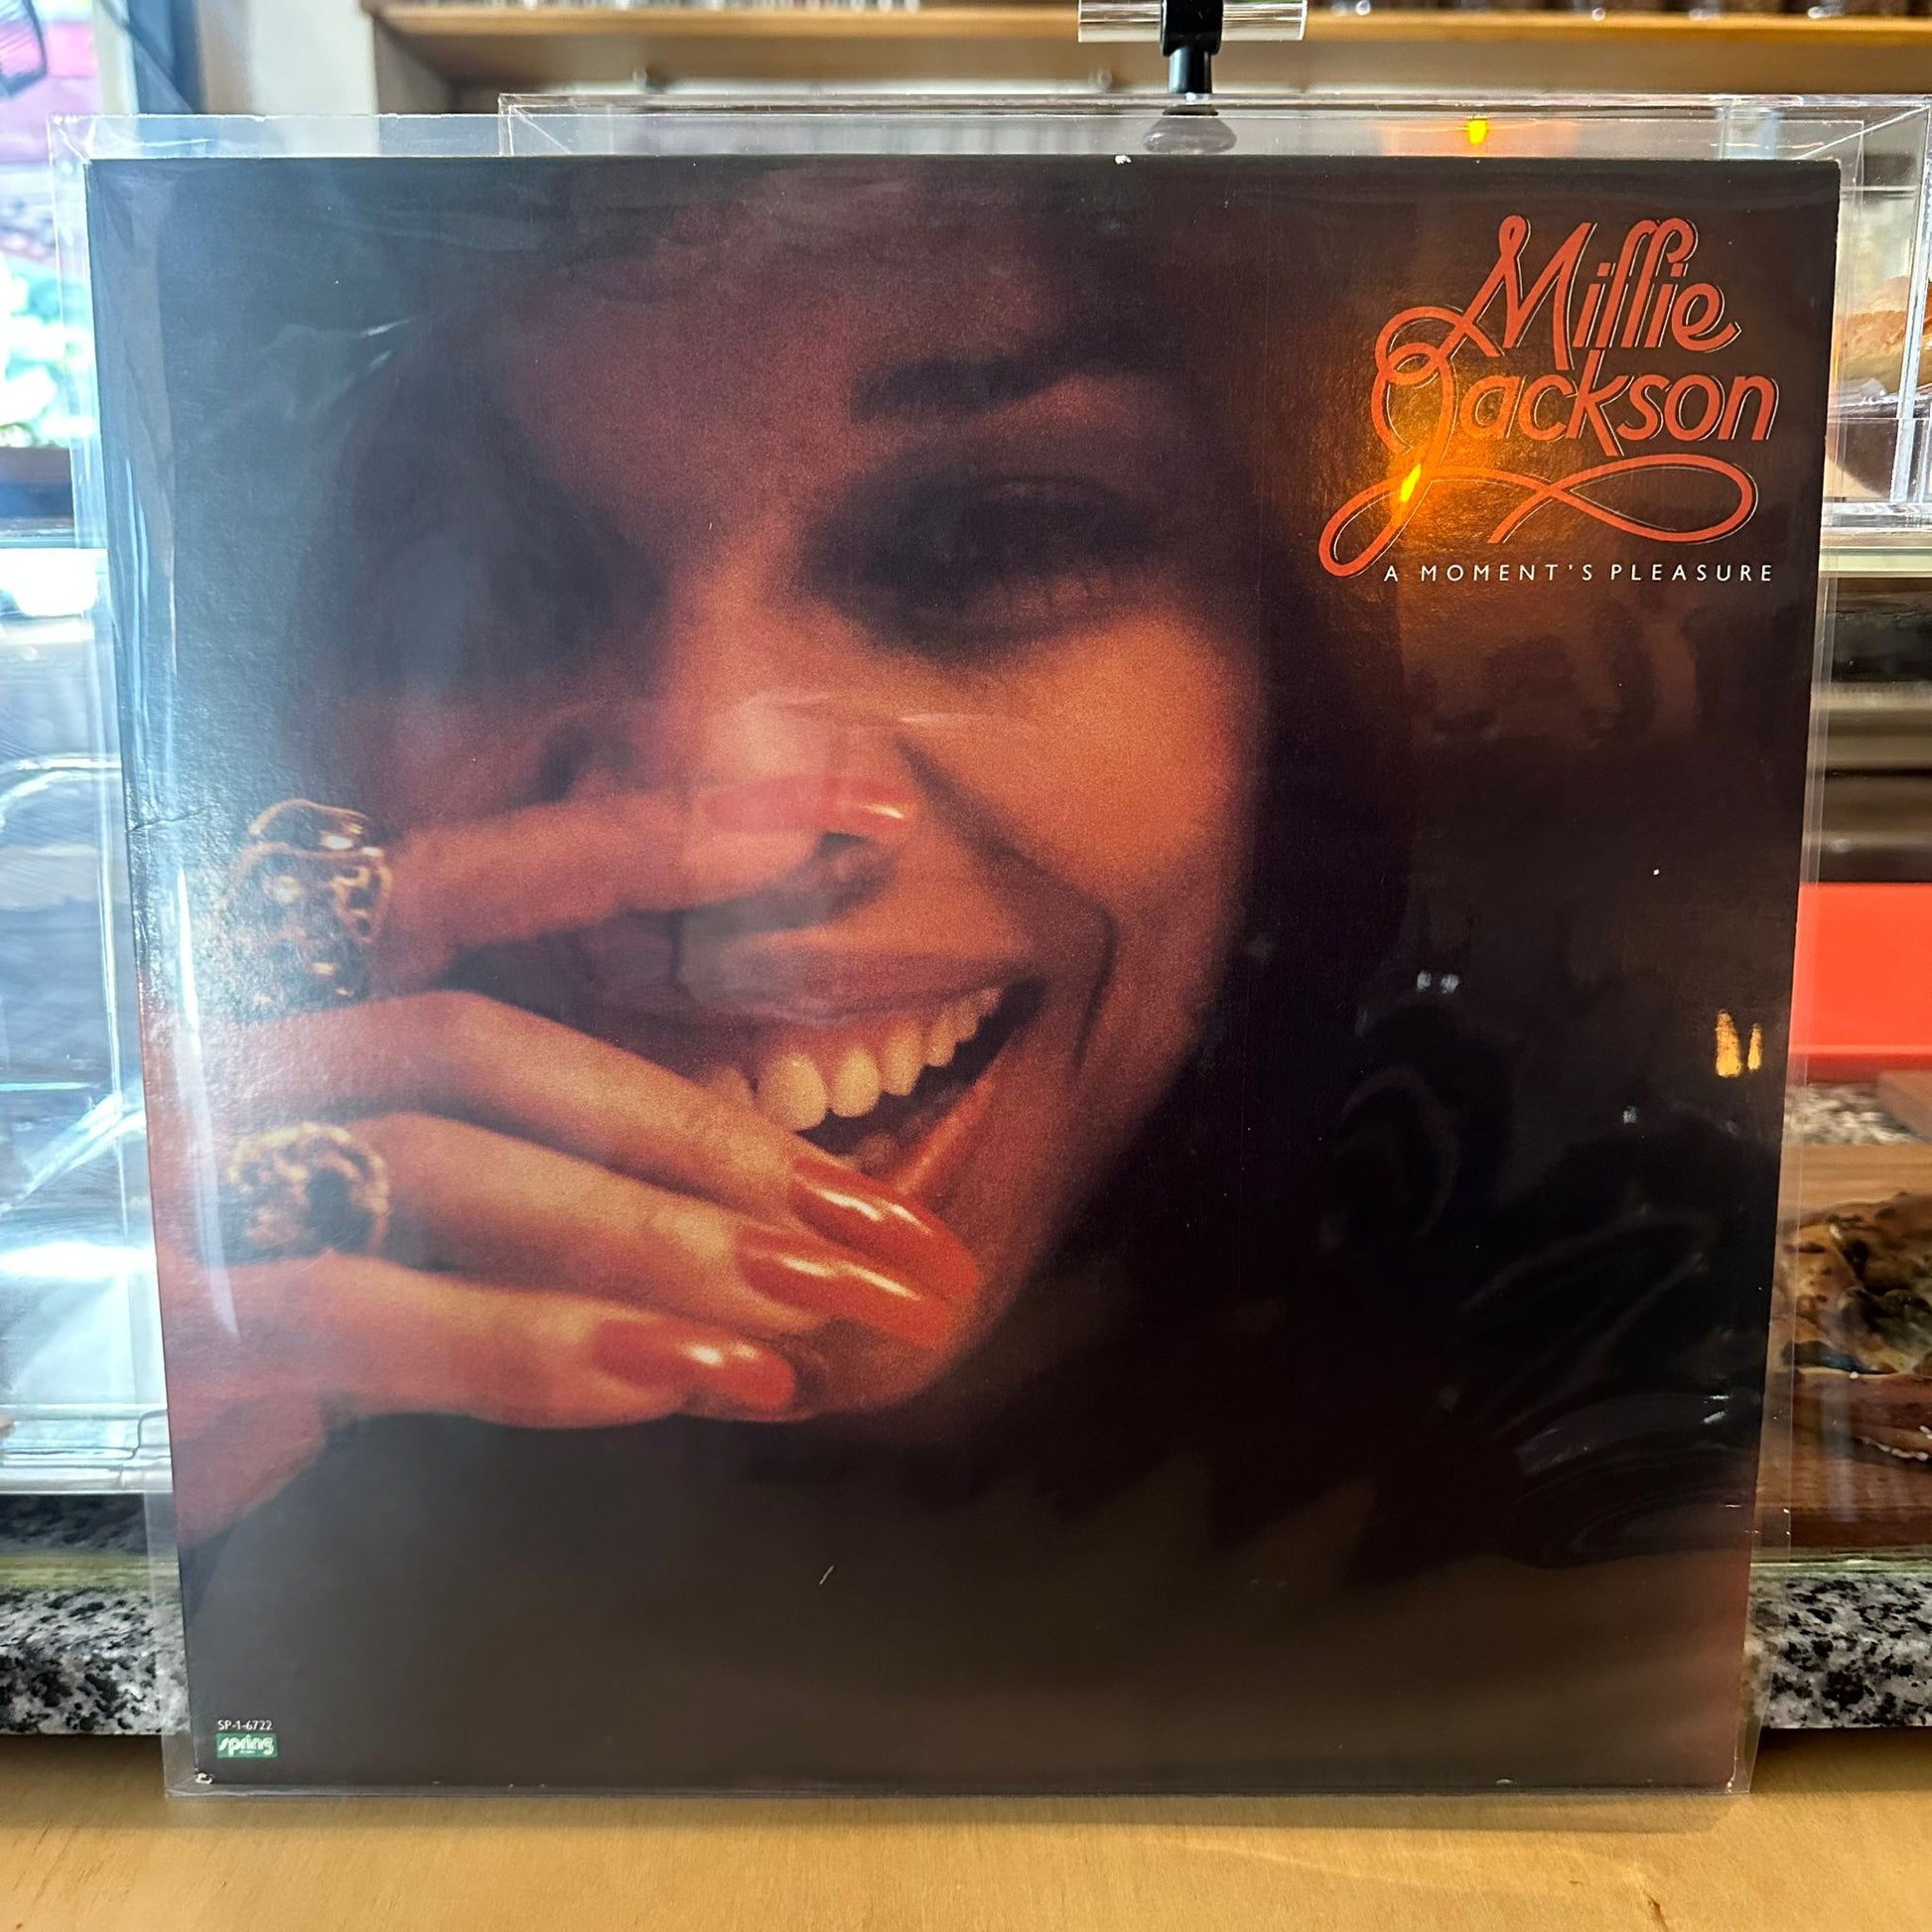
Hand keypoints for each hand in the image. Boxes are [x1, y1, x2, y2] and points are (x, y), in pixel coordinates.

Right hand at [155, 787, 976, 1543]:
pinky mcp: (175, 1317)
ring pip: (452, 1164)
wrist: (70, 1428)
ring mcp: (188, 1174)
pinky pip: (377, 1314)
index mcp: (292, 996)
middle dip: (708, 1135)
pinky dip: (543, 1349)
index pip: (468, 876)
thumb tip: (765, 1201)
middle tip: (885, 1225)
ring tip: (823, 1304)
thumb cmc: (252, 1307)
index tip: (833, 813)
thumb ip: (541, 1172)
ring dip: (663, 1241)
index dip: (644, 833)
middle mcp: (229, 1051)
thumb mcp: (399, 1213)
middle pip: (492, 1042)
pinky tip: (683, 1378)